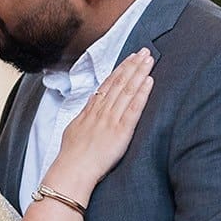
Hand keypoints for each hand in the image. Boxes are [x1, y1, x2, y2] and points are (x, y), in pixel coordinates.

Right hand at [49, 48, 154, 191]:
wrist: (73, 169)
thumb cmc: (71, 155)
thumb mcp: (74, 128)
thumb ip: (85, 114)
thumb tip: (91, 102)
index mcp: (91, 110)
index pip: (108, 84)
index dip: (121, 69)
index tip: (130, 57)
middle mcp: (102, 111)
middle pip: (119, 82)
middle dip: (133, 65)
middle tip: (144, 51)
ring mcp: (111, 120)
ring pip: (127, 90)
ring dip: (139, 73)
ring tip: (149, 60)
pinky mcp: (121, 131)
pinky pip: (133, 109)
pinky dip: (141, 93)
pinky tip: (149, 81)